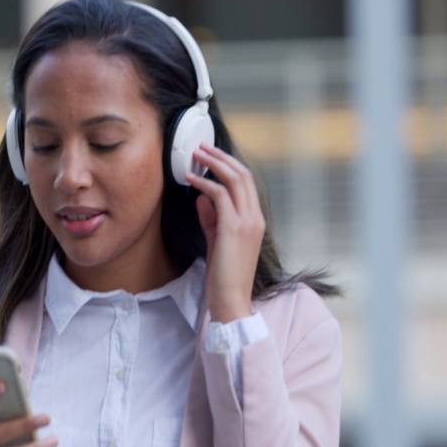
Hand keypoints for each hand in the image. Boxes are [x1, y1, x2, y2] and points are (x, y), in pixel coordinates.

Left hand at [187, 142, 264, 322]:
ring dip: (213, 164)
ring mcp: (247, 222)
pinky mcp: (233, 228)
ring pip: (234, 180)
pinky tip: (190, 180)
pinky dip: (204, 183)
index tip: (211, 156)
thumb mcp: (218, 240)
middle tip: (201, 147)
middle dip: (221, 157)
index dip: (229, 165)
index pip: (246, 183)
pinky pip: (219, 196)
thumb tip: (202, 196)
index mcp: (255, 220)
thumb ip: (212, 217)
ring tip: (195, 155)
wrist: (231, 300)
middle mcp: (255, 217)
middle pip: (243, 175)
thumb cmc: (224, 275)